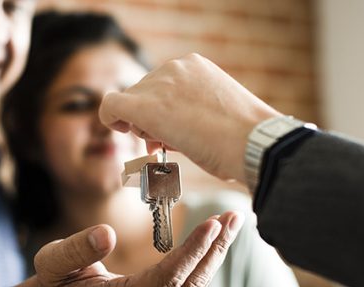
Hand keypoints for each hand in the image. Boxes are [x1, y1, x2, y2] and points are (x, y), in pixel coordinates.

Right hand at [30, 211, 243, 286]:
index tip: (211, 225)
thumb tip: (106, 233)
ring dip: (215, 254)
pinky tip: (215, 240)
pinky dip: (204, 261)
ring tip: (233, 222)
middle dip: (214, 250)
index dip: (190, 252)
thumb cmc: (56, 280)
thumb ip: (77, 249)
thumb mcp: (53, 261)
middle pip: (187, 285)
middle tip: (234, 216)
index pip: (164, 280)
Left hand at [99, 53, 280, 181]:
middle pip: (143, 93)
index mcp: (194, 66)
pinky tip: (119, 129)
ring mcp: (159, 85)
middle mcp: (174, 68)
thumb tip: (164, 131)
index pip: (161, 86)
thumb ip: (188, 113)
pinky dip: (110, 117)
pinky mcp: (144, 106)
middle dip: (148, 119)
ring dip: (140, 126)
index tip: (170, 130)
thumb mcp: (216, 113)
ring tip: (167, 144)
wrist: (253, 143)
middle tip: (162, 144)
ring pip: (131, 102)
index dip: (160, 108)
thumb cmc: (243, 138)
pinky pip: (112, 105)